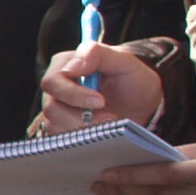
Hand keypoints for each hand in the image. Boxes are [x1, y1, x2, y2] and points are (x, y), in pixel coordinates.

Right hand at [41, 41, 163, 130]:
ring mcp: (57, 111)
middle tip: (110, 118)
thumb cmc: (132, 80)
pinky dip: (83, 139)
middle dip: (81, 117)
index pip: (53, 82)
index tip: (100, 101)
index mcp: (64, 65)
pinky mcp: (63, 129)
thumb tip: (70, 68)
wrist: (143, 106)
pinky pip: (62, 140)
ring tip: (109, 124)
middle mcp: (56, 88)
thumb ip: (97, 54)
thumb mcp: (124, 61)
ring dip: (85, 129)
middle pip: (52, 107)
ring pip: (56, 126)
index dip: (74, 94)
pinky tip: (100, 133)